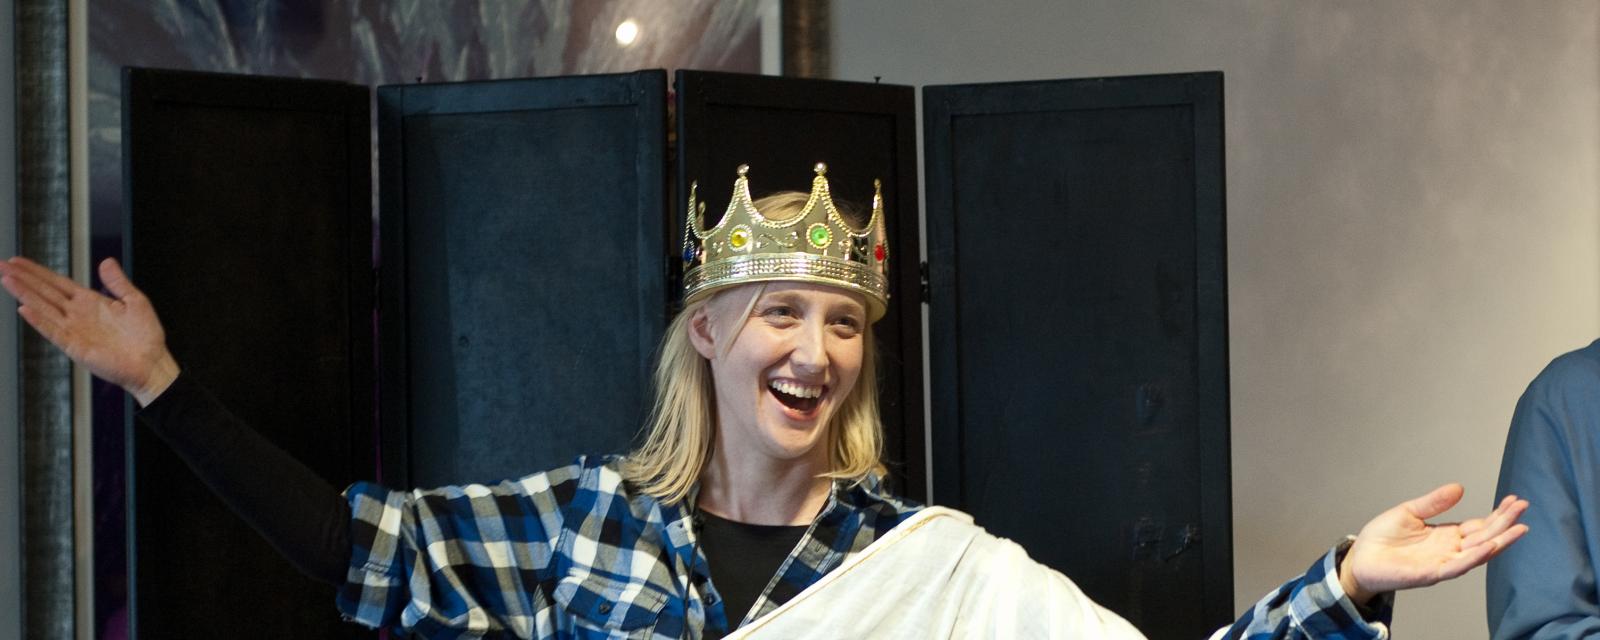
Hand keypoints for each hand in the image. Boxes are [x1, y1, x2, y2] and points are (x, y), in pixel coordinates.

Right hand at [0, 256, 178, 404]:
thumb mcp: (135, 300)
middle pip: (44, 292)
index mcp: (89, 302)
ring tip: (6, 279)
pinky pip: (53, 331)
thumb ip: (118, 282)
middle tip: (1, 265)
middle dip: (22, 278)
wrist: (152, 363)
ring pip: (43, 308)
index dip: (37, 272)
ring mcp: (74, 330)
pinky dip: (39, 321)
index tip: (17, 261)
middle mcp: (77, 315)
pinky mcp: (76, 347)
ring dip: (24, 294)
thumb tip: (106, 261)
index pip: (57, 283)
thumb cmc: (145, 336)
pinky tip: (24, 309)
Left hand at [1339, 483, 1528, 605]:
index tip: (1514, 500)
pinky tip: (1489, 547)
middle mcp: (1450, 550)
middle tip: (1524, 507)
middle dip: (1506, 523)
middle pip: (1485, 537)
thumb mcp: (1409, 512)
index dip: (1498, 514)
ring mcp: (1443, 563)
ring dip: (1499, 542)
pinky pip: (1457, 566)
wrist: (1360, 558)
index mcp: (1447, 535)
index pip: (1480, 525)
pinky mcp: (1430, 574)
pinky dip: (1474, 558)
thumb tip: (1459, 488)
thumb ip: (1434, 503)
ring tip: (1519, 529)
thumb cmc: (1382, 538)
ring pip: (1478, 553)